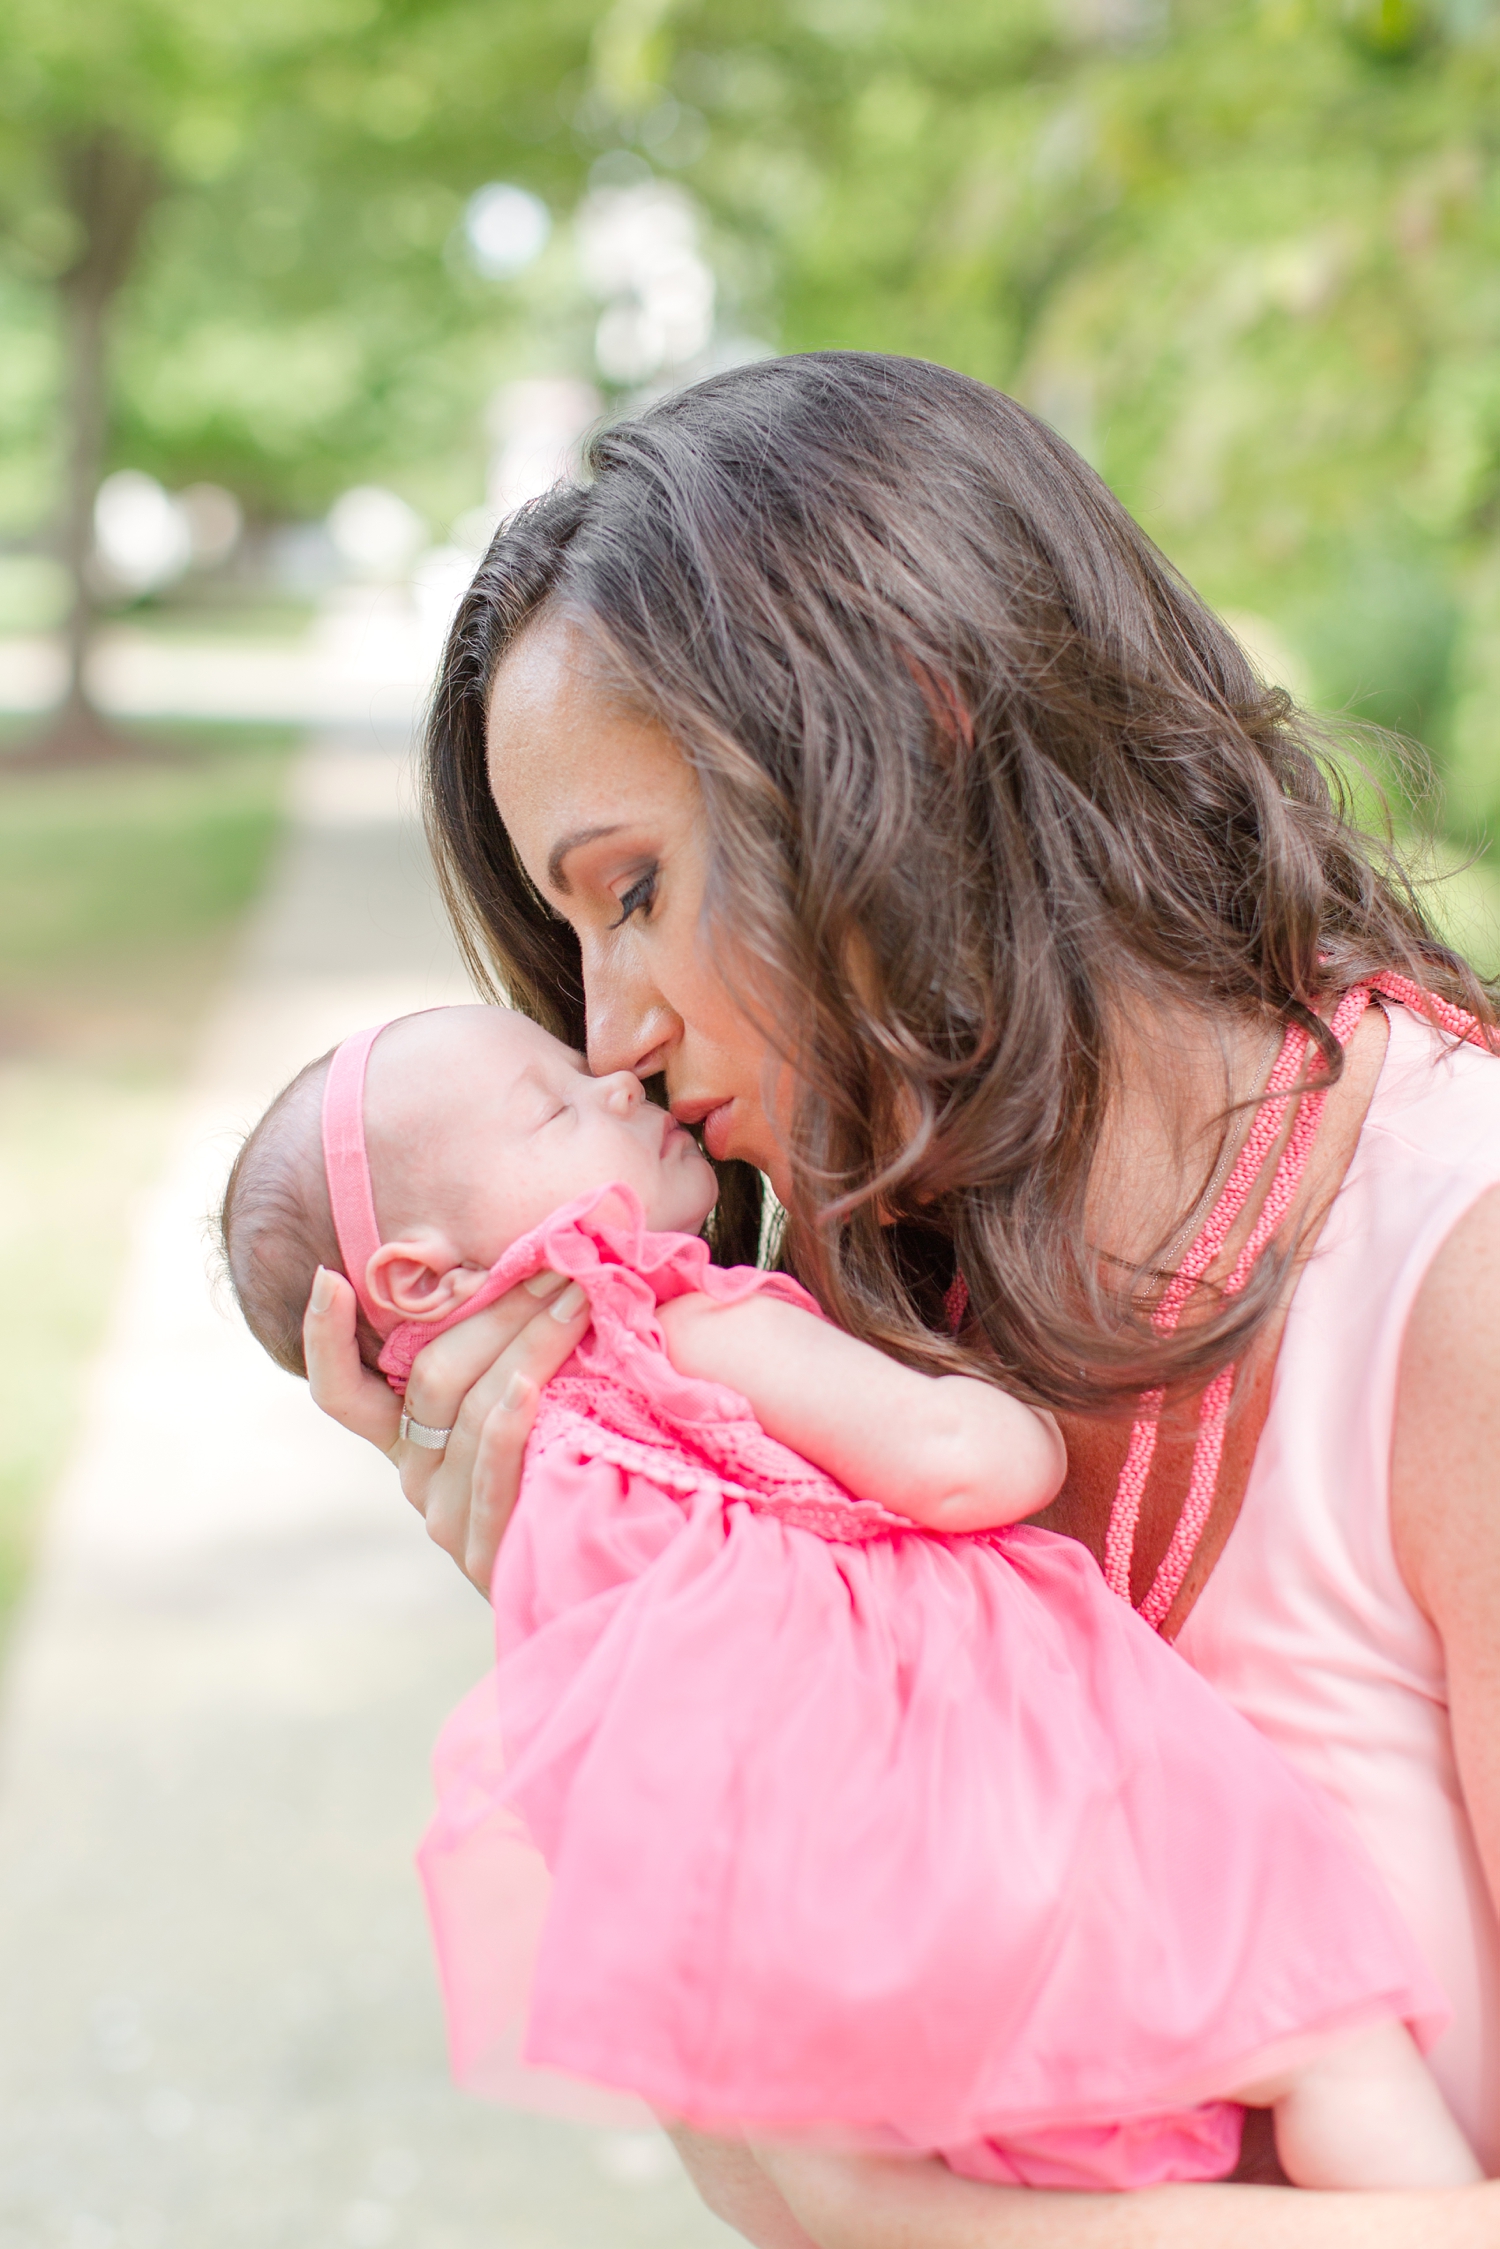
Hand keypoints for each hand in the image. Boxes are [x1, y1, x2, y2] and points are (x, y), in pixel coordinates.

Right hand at [302, 1264, 591, 1592]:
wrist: (597, 1578)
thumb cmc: (567, 1471)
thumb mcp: (524, 1410)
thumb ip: (503, 1355)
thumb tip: (528, 1266)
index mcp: (406, 1438)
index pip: (342, 1392)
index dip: (323, 1338)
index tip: (327, 1278)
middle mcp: (415, 1475)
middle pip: (433, 1375)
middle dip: (493, 1308)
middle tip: (551, 1261)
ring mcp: (446, 1515)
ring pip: (471, 1408)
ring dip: (526, 1343)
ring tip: (575, 1297)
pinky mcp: (485, 1550)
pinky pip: (492, 1469)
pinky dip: (510, 1421)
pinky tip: (536, 1382)